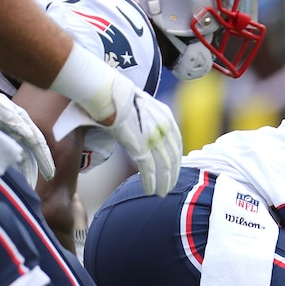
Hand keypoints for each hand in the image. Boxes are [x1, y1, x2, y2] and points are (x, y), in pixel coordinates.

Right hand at [102, 75, 181, 196]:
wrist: (107, 93)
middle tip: (170, 187)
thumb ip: (149, 119)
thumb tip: (144, 130)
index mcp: (166, 117)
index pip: (177, 143)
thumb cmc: (118, 98)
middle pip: (173, 158)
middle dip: (172, 175)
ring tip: (161, 193)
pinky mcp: (141, 146)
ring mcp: (154, 138)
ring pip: (164, 166)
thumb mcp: (142, 106)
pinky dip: (151, 182)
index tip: (174, 170)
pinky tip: (151, 191)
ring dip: (164, 182)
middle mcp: (164, 128)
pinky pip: (149, 169)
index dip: (176, 159)